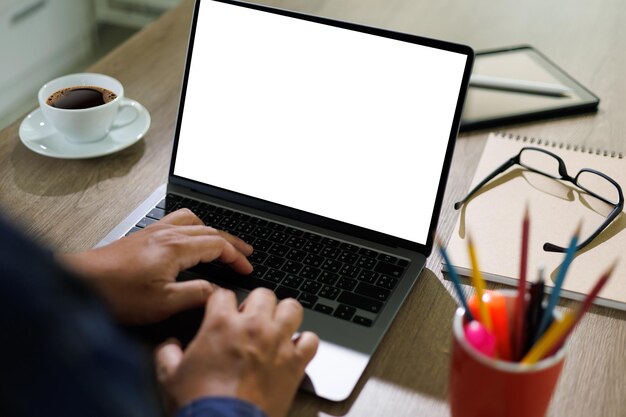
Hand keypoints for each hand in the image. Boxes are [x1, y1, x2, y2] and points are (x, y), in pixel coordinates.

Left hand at [59, 208, 253, 324]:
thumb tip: (217, 292)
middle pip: (209, 230)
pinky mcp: (142, 237)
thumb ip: (195, 294)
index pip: (217, 244)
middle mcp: (165, 234)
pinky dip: (193, 229)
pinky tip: (188, 240)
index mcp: (175, 247)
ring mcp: (152, 232)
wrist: (79, 282)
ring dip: (212, 231)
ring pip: (192, 221)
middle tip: (245, 252)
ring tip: (221, 242)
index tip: (246, 268)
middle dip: (231, 242)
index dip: (236, 256)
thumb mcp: (162, 302)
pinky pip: (176, 223)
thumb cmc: (115, 293)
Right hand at [155, 288, 318, 416]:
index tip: (223, 310)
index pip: (225, 293)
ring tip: (276, 326)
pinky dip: (304, 342)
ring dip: (284, 315)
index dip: (222, 301)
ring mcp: (278, 343)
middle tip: (251, 318)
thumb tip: (169, 345)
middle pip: (264, 293)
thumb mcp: (169, 376)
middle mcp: (253, 327)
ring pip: (292, 308)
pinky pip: (311, 340)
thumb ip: (167, 353)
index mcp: (221, 324)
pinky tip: (294, 349)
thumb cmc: (200, 403)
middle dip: (256, 303)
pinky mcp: (295, 363)